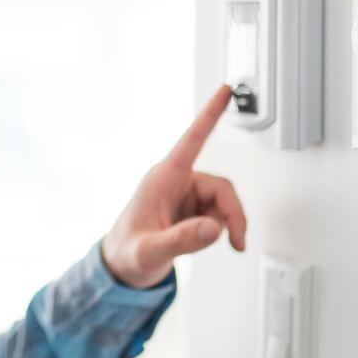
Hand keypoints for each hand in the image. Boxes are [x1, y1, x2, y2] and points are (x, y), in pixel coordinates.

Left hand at [100, 85, 246, 288]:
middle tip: (235, 240)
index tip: (225, 90)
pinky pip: (219, 213)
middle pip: (221, 187)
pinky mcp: (192, 208)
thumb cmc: (127, 253)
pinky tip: (203, 240)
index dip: (210, 114)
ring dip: (226, 224)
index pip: (191, 140)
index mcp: (162, 178)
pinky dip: (221, 229)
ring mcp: (185, 195)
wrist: (122, 267)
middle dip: (232, 214)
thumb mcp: (150, 251)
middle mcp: (176, 182)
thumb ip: (181, 240)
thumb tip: (214, 228)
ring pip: (223, 201)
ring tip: (211, 243)